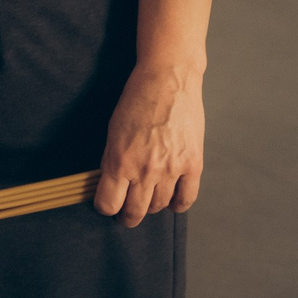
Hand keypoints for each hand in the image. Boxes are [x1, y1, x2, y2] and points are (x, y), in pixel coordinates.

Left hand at [95, 60, 203, 226]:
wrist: (168, 81)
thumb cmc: (136, 100)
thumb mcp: (113, 130)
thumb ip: (113, 159)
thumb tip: (112, 183)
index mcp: (119, 160)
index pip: (108, 203)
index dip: (105, 208)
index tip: (106, 206)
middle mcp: (144, 170)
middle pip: (135, 211)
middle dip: (127, 217)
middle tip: (125, 216)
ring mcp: (171, 170)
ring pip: (158, 206)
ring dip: (150, 208)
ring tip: (146, 204)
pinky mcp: (193, 165)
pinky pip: (186, 198)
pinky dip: (177, 205)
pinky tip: (171, 203)